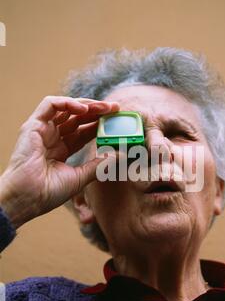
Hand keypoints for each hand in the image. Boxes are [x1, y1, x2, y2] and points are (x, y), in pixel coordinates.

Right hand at [0, 96, 119, 227]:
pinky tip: (84, 109)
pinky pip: (49, 104)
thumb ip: (99, 165)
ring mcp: (43, 130)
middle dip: (97, 111)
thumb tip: (120, 155)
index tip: (116, 120)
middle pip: (77, 118)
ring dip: (86, 105)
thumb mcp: (81, 177)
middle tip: (115, 108)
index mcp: (62, 149)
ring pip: (66, 108)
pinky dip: (67, 103)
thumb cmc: (49, 192)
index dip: (99, 124)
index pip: (84, 131)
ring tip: (104, 107)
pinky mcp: (33, 125)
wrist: (28, 197)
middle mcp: (53, 138)